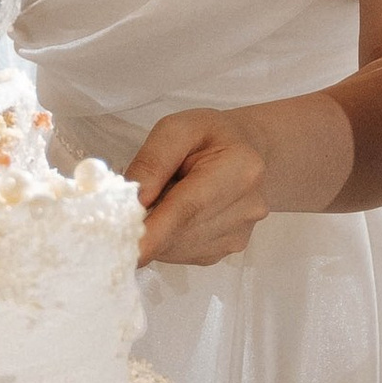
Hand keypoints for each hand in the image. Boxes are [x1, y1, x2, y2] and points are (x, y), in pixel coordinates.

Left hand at [129, 108, 271, 265]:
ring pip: (177, 248)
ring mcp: (239, 234)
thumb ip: (152, 161)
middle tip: (129, 202)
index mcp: (239, 169)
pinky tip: (174, 214)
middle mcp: (246, 208)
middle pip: (179, 233)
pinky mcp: (229, 249)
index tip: (128, 253)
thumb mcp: (177, 128)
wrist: (253, 150)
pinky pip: (184, 253)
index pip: (188, 208)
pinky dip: (167, 239)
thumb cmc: (211, 135)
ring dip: (155, 232)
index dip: (155, 234)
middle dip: (144, 226)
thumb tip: (133, 202)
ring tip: (163, 198)